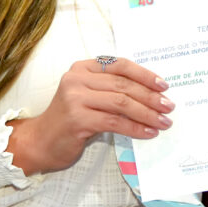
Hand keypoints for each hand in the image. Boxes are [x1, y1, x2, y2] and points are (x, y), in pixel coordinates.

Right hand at [6, 58, 173, 175]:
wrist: (39, 141)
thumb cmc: (69, 119)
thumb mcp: (88, 95)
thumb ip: (110, 88)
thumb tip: (150, 92)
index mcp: (82, 68)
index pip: (120, 65)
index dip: (144, 74)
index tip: (163, 85)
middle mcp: (77, 79)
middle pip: (123, 84)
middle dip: (150, 96)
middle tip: (168, 106)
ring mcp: (76, 98)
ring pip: (122, 102)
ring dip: (147, 113)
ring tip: (163, 121)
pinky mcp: (77, 119)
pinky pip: (115, 122)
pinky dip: (135, 127)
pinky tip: (148, 132)